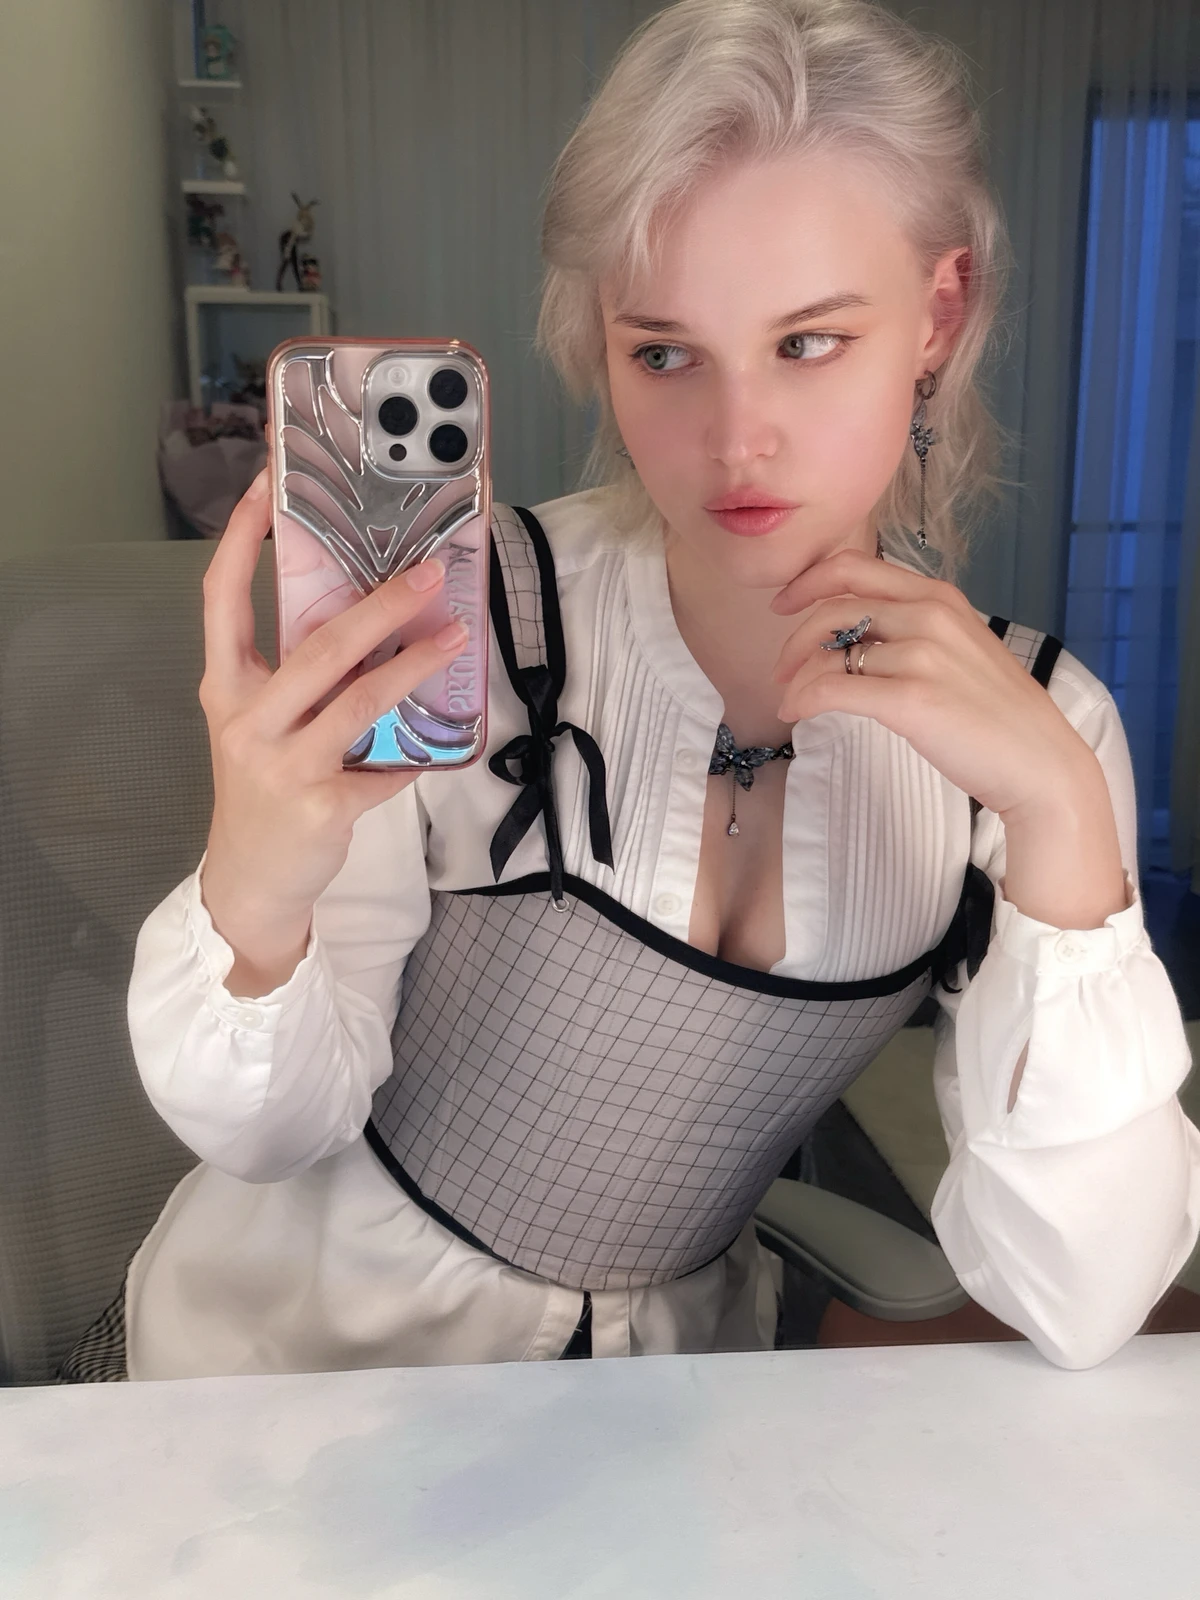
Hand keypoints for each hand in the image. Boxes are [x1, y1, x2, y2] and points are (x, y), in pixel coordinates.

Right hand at [198, 469, 469, 990]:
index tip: (269, 483)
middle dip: (379, 607)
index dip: (244, 537)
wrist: (251, 878)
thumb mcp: (261, 724)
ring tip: (456, 637)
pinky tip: (440, 740)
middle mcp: (248, 719)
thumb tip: (368, 618)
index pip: (222, 597)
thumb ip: (298, 676)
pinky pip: (384, 769)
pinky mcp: (322, 804)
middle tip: (427, 573)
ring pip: (359, 701)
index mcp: (226, 686)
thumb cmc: (263, 787)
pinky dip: (413, 754)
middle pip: (318, 647)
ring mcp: (284, 763)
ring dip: (415, 666)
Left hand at [769, 549, 1096, 817]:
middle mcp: (929, 615)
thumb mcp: (959, 648)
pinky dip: (803, 699)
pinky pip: (832, 689)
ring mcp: (921, 655)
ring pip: (829, 651)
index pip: (854, 567)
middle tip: (781, 668)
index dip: (808, 581)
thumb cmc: (996, 714)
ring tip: (792, 699)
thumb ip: (913, 629)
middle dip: (795, 637)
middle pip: (833, 605)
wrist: (1040, 762)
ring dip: (797, 677)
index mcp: (939, 596)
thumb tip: (854, 635)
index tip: (784, 604)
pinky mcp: (911, 699)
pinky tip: (796, 713)